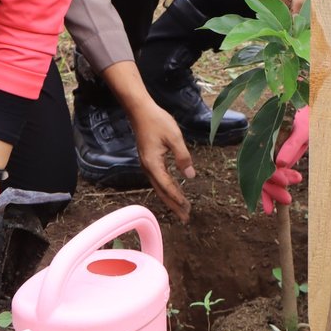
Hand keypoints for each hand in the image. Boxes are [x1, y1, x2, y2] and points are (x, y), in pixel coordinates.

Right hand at [128, 97, 195, 221]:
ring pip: (160, 187)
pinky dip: (167, 189)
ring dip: (171, 199)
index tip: (187, 209)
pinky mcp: (149, 161)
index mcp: (153, 164)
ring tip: (182, 210)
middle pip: (162, 192)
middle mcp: (148, 168)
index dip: (177, 198)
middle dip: (174, 205)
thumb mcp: (174, 137)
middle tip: (185, 218)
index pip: (167, 186)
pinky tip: (175, 192)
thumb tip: (190, 175)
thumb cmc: (157, 121)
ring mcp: (147, 165)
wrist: (140, 112)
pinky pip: (159, 180)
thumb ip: (183, 157)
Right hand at [260, 107, 309, 213]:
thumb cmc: (311, 114)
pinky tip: (281, 200)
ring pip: (268, 175)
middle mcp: (267, 145)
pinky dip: (279, 185)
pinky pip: (277, 173)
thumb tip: (280, 163)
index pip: (264, 161)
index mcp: (268, 136)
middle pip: (263, 171)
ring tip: (286, 201)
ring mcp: (274, 152)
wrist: (319, 106)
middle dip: (273, 188)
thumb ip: (292, 144)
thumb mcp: (304, 128)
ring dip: (275, 189)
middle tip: (287, 200)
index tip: (286, 183)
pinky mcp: (282, 156)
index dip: (273, 175)